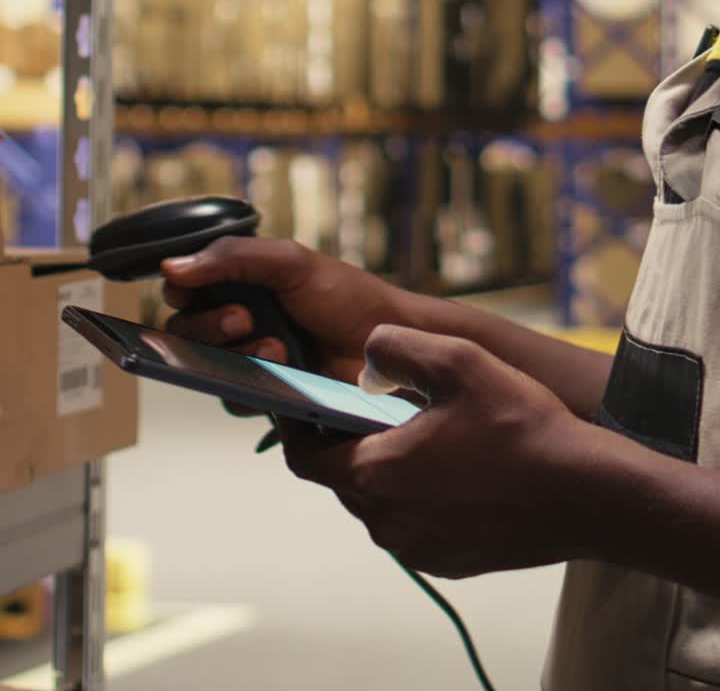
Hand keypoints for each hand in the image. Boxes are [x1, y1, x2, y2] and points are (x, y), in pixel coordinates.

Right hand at [162, 238, 418, 383]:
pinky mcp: (264, 394)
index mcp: (240, 282)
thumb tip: (170, 267)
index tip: (190, 291)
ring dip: (234, 354)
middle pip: (185, 329)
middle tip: (244, 319)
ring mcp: (250, 359)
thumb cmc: (346, 296)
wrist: (386, 343)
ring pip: (204, 366)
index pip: (185, 288)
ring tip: (277, 348)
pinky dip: (248, 386)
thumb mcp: (290, 262)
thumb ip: (232, 257)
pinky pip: (231, 399)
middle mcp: (239, 319)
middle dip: (208, 324)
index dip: (182, 291)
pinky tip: (281, 371)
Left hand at [278, 324, 592, 578]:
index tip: (302, 400)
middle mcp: (387, 522)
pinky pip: (413, 524)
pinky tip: (456, 465)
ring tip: (424, 431)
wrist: (587, 495)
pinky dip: (418, 495)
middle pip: (342, 477)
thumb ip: (395, 346)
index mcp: (376, 475)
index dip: (297, 426)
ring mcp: (419, 549)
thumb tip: (366, 354)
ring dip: (387, 467)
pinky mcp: (449, 563)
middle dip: (348, 441)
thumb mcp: (457, 360)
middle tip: (376, 405)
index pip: (304, 456)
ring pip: (378, 502)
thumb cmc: (520, 426)